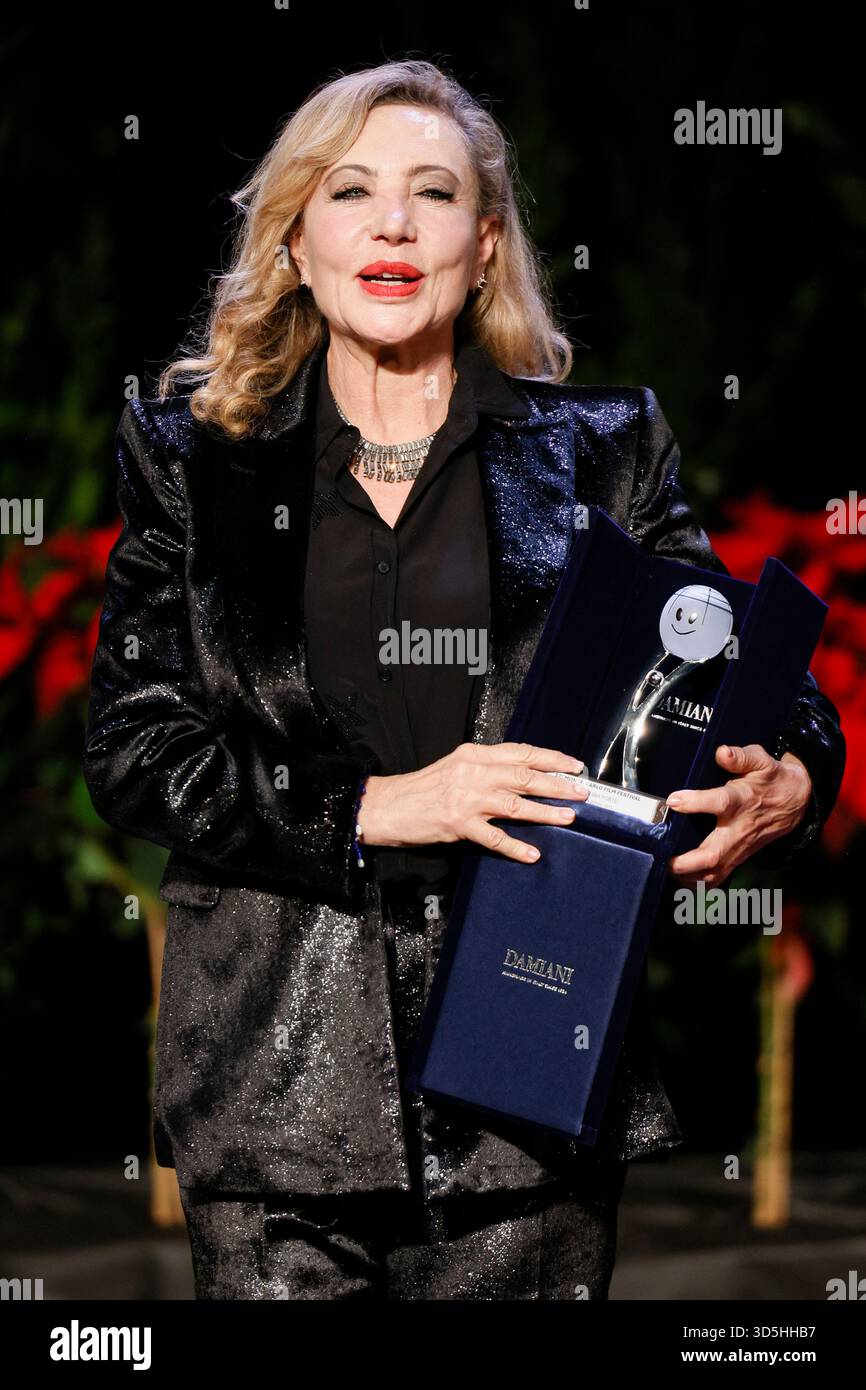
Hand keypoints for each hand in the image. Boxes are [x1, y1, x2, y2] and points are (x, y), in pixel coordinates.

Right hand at [356, 742, 588, 863]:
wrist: (387, 804)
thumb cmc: (422, 787)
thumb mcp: (456, 765)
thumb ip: (486, 767)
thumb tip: (521, 773)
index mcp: (475, 755)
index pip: (521, 753)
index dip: (550, 758)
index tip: (573, 764)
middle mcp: (474, 773)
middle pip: (525, 776)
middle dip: (557, 784)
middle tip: (581, 791)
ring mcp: (467, 800)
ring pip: (516, 804)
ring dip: (545, 812)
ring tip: (568, 817)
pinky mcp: (459, 825)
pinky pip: (494, 838)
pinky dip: (515, 847)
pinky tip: (532, 854)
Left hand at [666, 743, 812, 886]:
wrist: (796, 801)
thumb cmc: (772, 779)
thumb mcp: (761, 760)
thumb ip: (740, 756)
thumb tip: (722, 752)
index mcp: (742, 801)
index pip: (719, 803)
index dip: (695, 802)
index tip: (673, 800)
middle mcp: (739, 828)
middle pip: (713, 853)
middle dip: (687, 862)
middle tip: (663, 859)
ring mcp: (740, 847)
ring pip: (715, 871)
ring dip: (690, 877)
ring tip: (665, 873)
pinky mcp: (740, 857)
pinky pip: (719, 877)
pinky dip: (700, 884)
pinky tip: (680, 883)